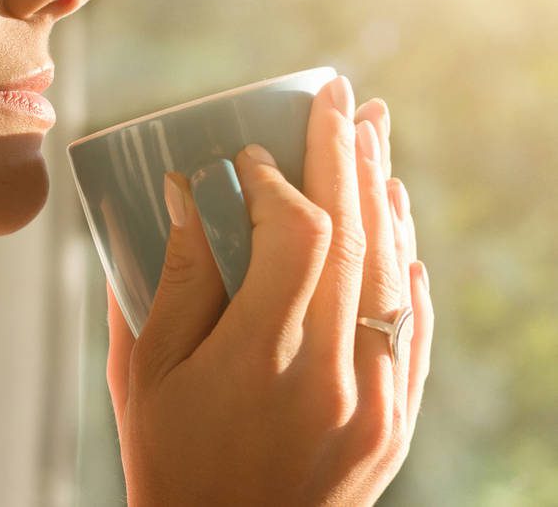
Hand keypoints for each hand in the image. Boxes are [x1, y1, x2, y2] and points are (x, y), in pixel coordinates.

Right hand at [106, 76, 433, 505]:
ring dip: (384, 195)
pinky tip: (398, 218)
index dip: (278, 181)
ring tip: (374, 135)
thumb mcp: (145, 373)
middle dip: (346, 155)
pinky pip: (414, 324)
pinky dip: (407, 262)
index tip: (253, 155)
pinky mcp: (394, 420)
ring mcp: (376, 401)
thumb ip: (170, 279)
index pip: (294, 237)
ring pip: (395, 274)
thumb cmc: (171, 463)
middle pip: (355, 239)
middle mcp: (333, 376)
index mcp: (262, 361)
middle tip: (342, 96)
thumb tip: (186, 194)